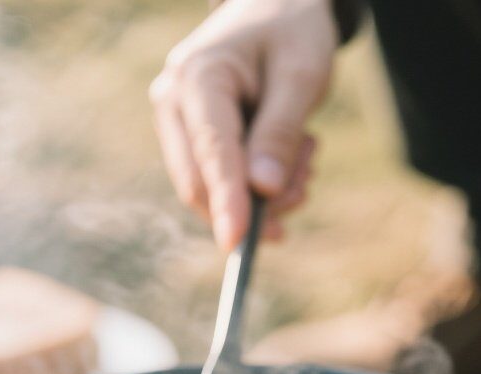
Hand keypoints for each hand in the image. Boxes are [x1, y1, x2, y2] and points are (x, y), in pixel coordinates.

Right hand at [150, 0, 336, 249]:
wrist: (276, 7)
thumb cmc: (291, 31)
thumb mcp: (301, 75)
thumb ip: (281, 131)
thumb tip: (263, 191)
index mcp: (198, 77)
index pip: (211, 152)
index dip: (225, 200)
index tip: (237, 243)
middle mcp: (173, 101)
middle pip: (198, 183)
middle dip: (252, 205)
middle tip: (304, 193)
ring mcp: (177, 122)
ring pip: (208, 191)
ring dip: (261, 197)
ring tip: (306, 163)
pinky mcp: (191, 139)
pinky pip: (218, 183)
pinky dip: (256, 188)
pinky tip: (290, 165)